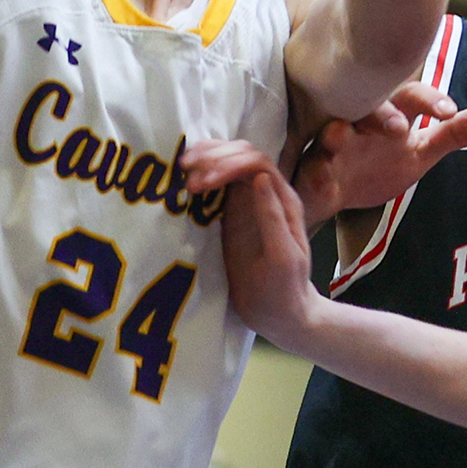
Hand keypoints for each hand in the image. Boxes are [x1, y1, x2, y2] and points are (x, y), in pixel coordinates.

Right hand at [185, 145, 326, 346]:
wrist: (280, 314)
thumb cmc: (285, 289)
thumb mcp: (283, 257)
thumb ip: (272, 217)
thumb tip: (258, 178)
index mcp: (283, 200)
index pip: (256, 163)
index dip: (227, 165)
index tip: (201, 184)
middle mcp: (266, 194)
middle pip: (240, 154)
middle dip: (212, 157)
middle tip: (184, 174)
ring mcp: (248, 201)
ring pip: (228, 162)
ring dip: (204, 160)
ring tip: (181, 171)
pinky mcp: (231, 213)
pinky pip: (216, 184)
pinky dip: (199, 175)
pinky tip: (182, 180)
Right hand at [287, 83, 466, 221]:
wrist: (335, 196)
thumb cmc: (377, 165)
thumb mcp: (421, 153)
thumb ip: (453, 134)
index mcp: (389, 114)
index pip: (410, 95)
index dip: (429, 100)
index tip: (449, 111)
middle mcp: (359, 122)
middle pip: (367, 107)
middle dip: (381, 114)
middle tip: (399, 128)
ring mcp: (331, 145)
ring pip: (331, 132)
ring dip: (337, 134)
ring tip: (341, 135)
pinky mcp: (312, 171)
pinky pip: (311, 168)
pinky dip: (315, 170)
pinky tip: (322, 174)